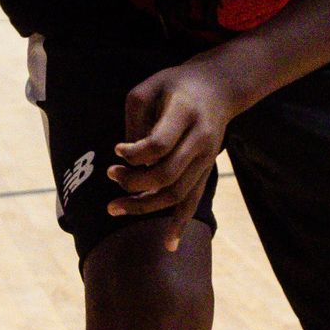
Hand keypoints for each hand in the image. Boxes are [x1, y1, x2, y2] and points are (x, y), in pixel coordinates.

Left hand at [108, 60, 235, 252]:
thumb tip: (126, 160)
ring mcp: (206, 159)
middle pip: (167, 175)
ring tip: (115, 207)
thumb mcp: (148, 87)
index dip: (133, 154)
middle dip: (133, 183)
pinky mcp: (205, 170)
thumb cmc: (174, 84)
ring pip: (177, 194)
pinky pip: (192, 201)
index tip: (116, 149)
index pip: (159, 144)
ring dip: (144, 205)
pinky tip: (168, 246)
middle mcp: (201, 140)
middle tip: (111, 175)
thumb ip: (134, 121)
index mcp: (186, 113)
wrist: (218, 88)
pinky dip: (179, 224)